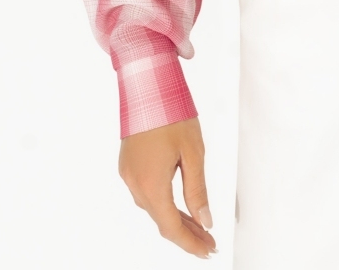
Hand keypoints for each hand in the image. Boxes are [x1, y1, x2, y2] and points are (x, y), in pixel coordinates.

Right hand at [118, 116, 216, 257]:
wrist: (146, 87)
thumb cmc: (171, 114)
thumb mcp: (193, 152)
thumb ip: (197, 189)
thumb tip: (205, 219)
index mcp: (151, 185)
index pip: (171, 227)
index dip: (191, 242)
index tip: (208, 251)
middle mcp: (135, 185)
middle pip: (162, 221)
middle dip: (187, 234)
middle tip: (209, 242)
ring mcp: (129, 176)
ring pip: (154, 208)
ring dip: (176, 219)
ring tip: (200, 225)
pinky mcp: (129, 167)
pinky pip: (147, 194)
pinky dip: (165, 203)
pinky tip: (179, 204)